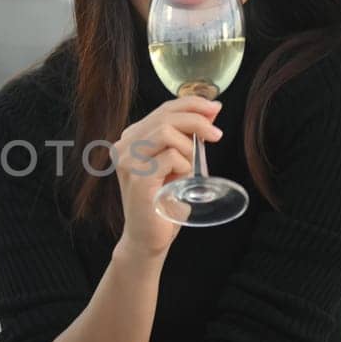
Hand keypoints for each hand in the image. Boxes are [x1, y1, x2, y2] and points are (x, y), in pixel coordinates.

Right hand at [112, 95, 222, 257]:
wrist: (149, 237)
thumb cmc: (163, 201)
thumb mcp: (177, 163)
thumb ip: (187, 138)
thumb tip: (211, 112)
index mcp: (131, 139)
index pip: (163, 109)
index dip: (191, 104)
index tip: (214, 109)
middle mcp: (124, 146)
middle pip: (166, 116)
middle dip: (197, 120)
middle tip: (216, 134)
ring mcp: (128, 161)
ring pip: (167, 132)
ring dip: (188, 148)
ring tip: (190, 168)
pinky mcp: (138, 177)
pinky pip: (171, 157)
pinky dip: (184, 166)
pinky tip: (179, 180)